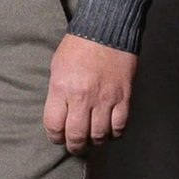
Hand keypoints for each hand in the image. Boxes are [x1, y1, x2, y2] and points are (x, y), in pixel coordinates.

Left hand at [44, 34, 135, 153]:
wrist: (106, 31)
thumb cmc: (77, 48)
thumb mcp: (57, 68)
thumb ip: (58, 93)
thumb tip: (61, 115)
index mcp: (61, 88)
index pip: (54, 125)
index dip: (54, 137)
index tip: (57, 138)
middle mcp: (83, 97)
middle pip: (77, 135)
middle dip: (74, 146)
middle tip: (75, 147)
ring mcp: (105, 99)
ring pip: (100, 134)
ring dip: (95, 141)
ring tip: (92, 140)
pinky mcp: (124, 98)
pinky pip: (120, 126)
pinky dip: (115, 133)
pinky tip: (110, 132)